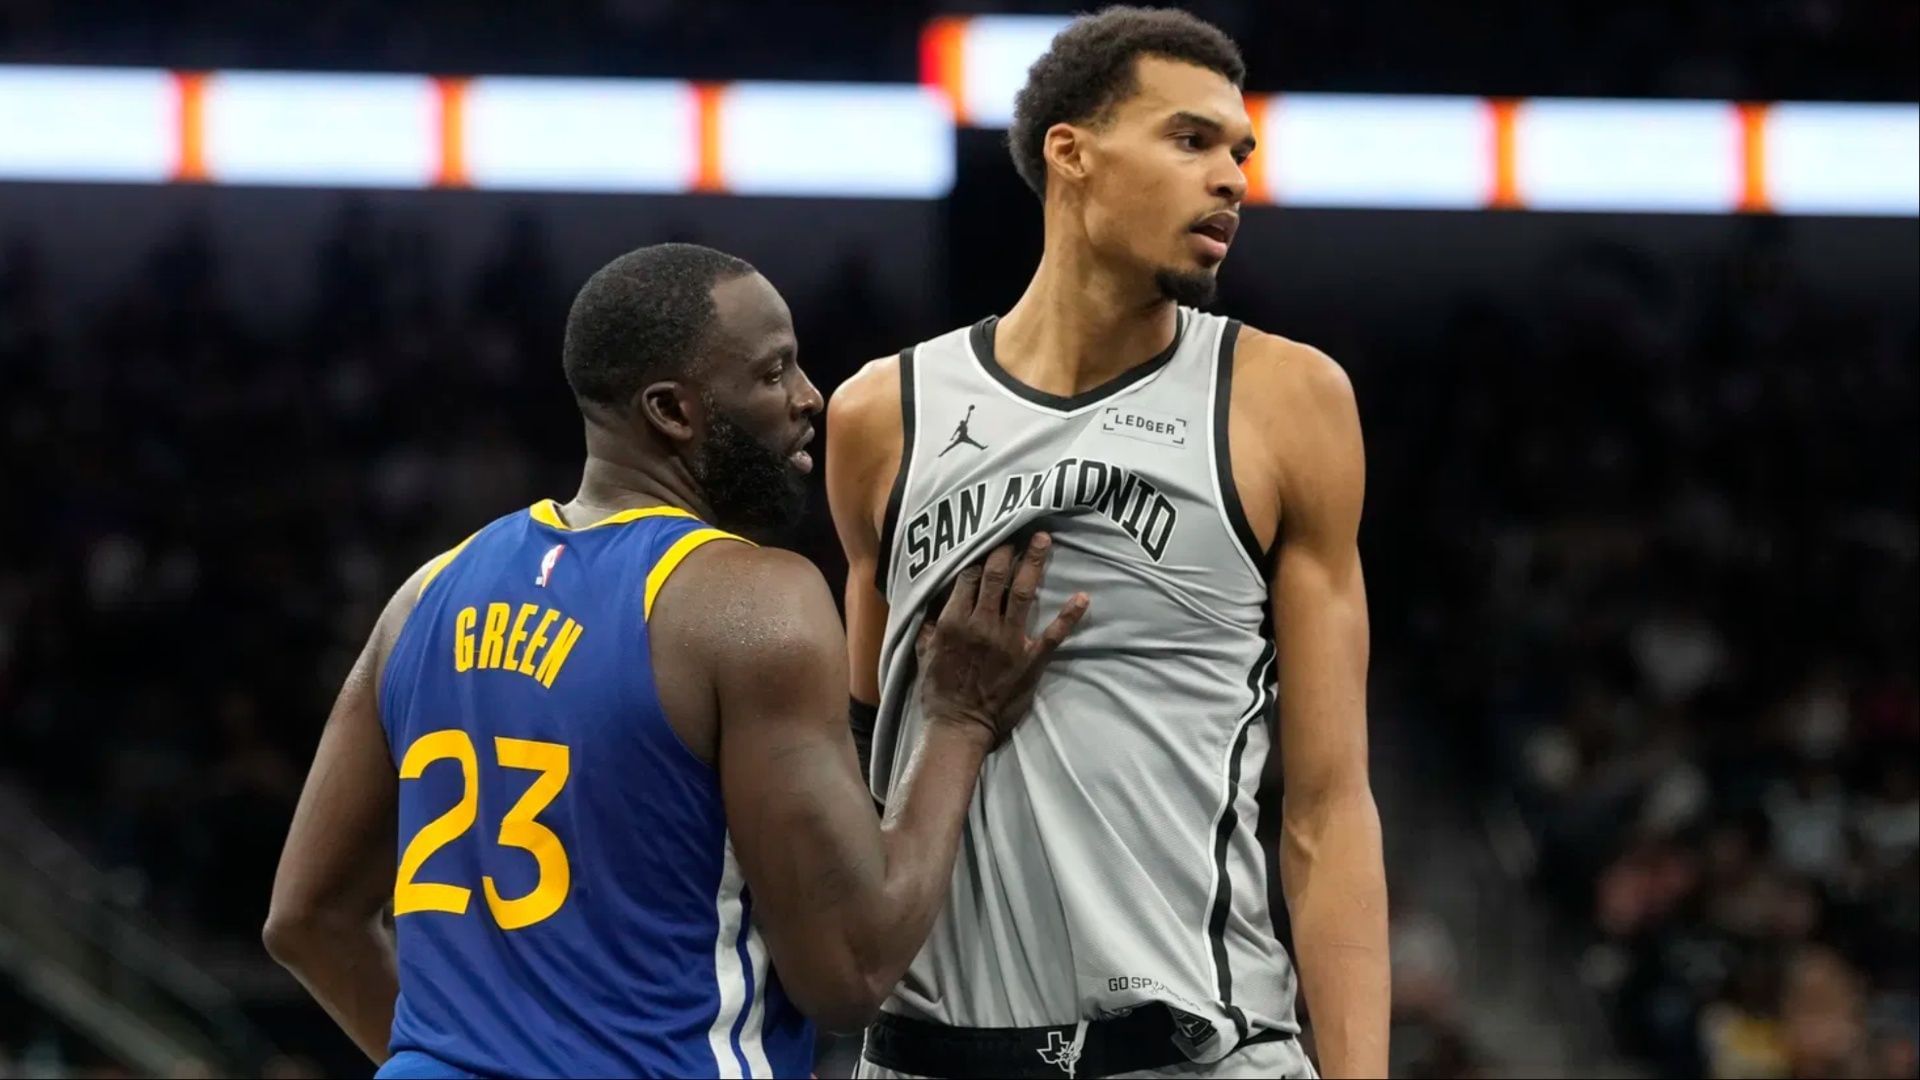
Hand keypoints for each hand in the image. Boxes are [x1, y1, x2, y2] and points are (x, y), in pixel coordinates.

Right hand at [916, 533, 1088, 749]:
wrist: (959, 727)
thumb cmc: (938, 692)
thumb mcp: (922, 655)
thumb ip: (928, 627)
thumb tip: (929, 605)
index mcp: (954, 621)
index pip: (968, 576)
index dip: (979, 555)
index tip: (988, 537)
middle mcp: (982, 625)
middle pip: (996, 576)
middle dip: (1007, 549)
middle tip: (1019, 525)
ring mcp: (1009, 641)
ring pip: (1023, 593)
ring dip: (1034, 564)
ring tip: (1044, 540)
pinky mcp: (1030, 659)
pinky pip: (1053, 634)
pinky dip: (1069, 616)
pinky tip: (1083, 598)